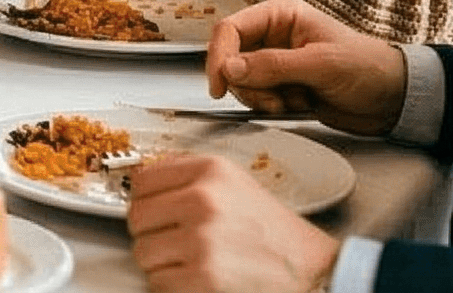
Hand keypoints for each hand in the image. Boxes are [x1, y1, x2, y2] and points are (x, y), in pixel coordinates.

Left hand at [126, 153, 339, 292]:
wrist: (315, 271)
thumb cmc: (276, 234)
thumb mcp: (236, 184)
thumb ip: (190, 176)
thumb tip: (144, 180)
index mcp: (211, 171)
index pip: (142, 181)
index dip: (146, 202)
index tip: (155, 213)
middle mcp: (204, 200)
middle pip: (137, 218)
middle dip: (152, 235)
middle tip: (176, 244)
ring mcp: (202, 239)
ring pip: (144, 253)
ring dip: (163, 264)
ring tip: (193, 263)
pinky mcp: (203, 277)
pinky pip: (158, 283)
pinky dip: (172, 288)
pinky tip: (199, 281)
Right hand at [204, 0, 407, 135]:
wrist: (393, 99)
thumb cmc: (367, 68)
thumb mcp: (321, 64)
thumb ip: (272, 65)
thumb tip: (229, 68)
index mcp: (281, 15)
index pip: (231, 29)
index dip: (219, 56)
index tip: (220, 85)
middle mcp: (273, 35)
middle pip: (231, 58)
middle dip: (247, 84)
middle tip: (272, 100)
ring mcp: (276, 62)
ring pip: (242, 81)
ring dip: (261, 98)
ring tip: (292, 102)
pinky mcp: (281, 85)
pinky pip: (257, 97)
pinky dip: (271, 107)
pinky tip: (299, 105)